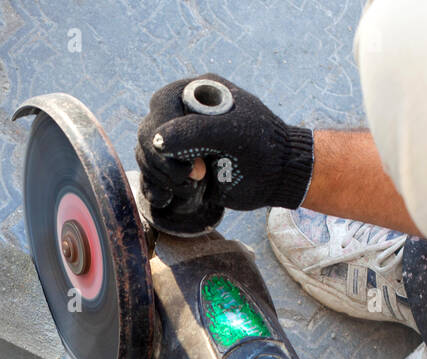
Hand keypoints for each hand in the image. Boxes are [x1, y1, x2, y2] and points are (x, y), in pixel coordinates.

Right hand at [135, 74, 314, 213]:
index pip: (159, 106)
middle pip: (147, 135)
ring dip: (164, 178)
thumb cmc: (263, 147)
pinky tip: (171, 198)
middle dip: (165, 162)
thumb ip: (195, 131)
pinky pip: (152, 177)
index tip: (192, 161)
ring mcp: (179, 143)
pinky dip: (157, 190)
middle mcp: (182, 115)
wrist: (279, 176)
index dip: (165, 134)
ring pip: (147, 157)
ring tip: (195, 185)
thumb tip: (157, 140)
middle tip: (195, 176)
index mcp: (195, 94)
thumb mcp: (234, 133)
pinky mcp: (180, 168)